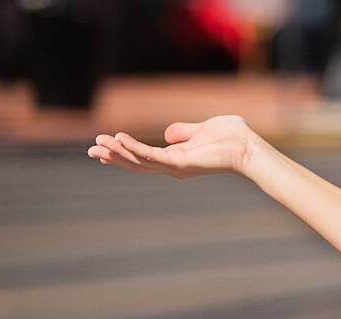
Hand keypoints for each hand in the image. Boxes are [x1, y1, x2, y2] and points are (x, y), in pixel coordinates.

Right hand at [86, 115, 255, 178]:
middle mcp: (174, 166)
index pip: (144, 157)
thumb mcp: (201, 129)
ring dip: (118, 153)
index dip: (124, 153)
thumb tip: (167, 133)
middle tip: (92, 150)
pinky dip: (135, 149)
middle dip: (114, 156)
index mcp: (177, 158)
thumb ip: (183, 131)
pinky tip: (119, 141)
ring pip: (141, 161)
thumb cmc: (231, 137)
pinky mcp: (181, 163)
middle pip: (137, 163)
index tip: (104, 147)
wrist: (248, 146)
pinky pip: (153, 156)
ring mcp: (177, 166)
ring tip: (98, 144)